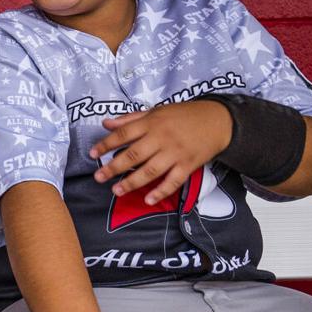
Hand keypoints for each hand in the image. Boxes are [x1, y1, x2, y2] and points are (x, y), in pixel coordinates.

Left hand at [90, 100, 232, 204]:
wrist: (219, 120)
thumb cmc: (183, 115)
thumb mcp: (157, 111)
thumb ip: (130, 119)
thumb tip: (105, 123)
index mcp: (152, 123)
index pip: (124, 134)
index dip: (106, 144)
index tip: (92, 154)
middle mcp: (162, 138)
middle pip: (134, 154)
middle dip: (114, 167)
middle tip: (98, 177)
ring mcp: (175, 153)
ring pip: (150, 170)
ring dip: (132, 182)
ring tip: (116, 190)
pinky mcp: (188, 165)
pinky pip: (173, 181)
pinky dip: (160, 191)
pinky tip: (148, 199)